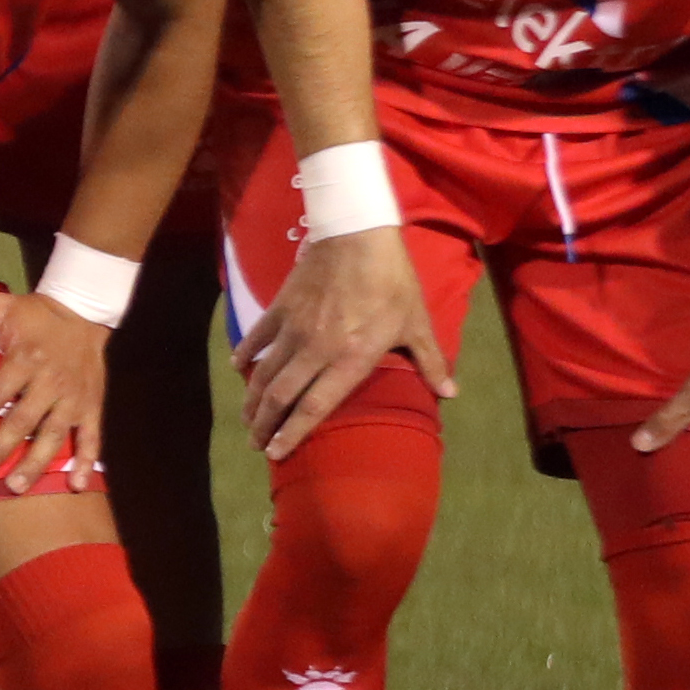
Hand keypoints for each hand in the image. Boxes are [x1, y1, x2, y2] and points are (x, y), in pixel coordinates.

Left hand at [0, 290, 107, 491]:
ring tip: (15, 487)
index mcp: (24, 360)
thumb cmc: (34, 314)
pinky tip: (77, 485)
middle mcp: (50, 383)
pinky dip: (87, 461)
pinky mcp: (92, 405)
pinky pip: (92, 436)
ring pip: (53, 436)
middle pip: (19, 424)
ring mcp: (73, 397)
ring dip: (34, 464)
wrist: (84, 312)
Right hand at [235, 224, 451, 458]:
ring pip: (264, 374)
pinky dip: (245, 357)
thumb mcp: (417, 322)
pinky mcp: (279, 309)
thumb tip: (450, 394)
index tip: (276, 454)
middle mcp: (316, 351)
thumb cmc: (392, 282)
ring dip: (252, 400)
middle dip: (264, 425)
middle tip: (255, 445)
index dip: (293, 434)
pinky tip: (238, 369)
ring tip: (246, 419)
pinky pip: (256, 339)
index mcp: (350, 360)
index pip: (314, 407)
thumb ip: (430, 361)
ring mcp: (293, 330)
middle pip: (281, 397)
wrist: (357, 236)